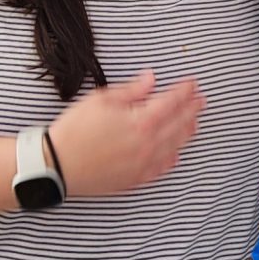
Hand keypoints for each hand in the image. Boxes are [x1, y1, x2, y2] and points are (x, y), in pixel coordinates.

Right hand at [48, 71, 204, 198]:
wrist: (57, 164)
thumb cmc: (75, 130)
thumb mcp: (100, 100)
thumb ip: (131, 91)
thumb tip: (151, 80)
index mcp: (141, 121)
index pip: (172, 102)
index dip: (184, 91)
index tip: (192, 83)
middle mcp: (148, 144)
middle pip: (178, 124)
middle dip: (192, 110)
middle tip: (201, 101)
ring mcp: (143, 164)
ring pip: (173, 147)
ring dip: (186, 133)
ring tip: (194, 123)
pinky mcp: (134, 179)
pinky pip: (160, 169)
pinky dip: (171, 159)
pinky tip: (175, 155)